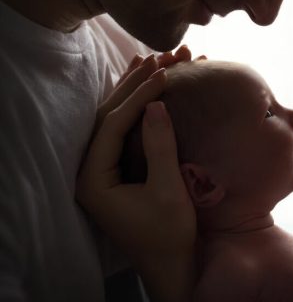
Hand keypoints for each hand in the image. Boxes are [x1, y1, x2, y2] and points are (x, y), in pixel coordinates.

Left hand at [77, 48, 195, 301]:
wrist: (171, 264)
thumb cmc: (169, 234)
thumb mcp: (168, 190)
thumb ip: (160, 147)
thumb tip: (158, 105)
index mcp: (94, 180)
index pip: (112, 125)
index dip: (138, 97)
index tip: (163, 74)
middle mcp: (91, 172)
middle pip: (108, 117)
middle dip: (134, 86)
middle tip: (158, 59)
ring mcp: (103, 170)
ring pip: (115, 121)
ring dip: (134, 92)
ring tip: (151, 62)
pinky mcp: (118, 171)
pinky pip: (124, 131)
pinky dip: (137, 108)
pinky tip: (146, 89)